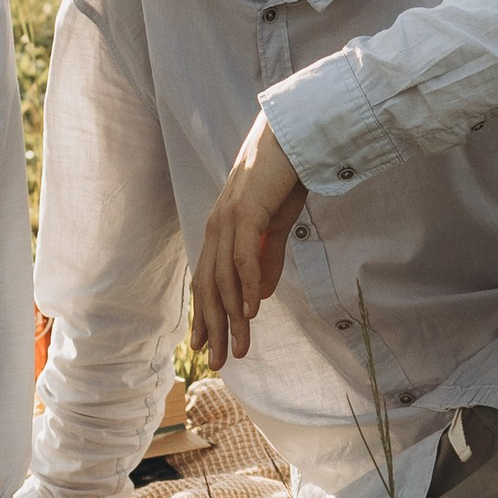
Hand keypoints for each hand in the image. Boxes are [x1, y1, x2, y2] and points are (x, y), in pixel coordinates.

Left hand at [188, 115, 303, 367]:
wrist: (293, 135)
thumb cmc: (285, 177)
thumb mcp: (276, 226)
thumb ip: (268, 259)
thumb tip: (263, 295)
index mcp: (220, 230)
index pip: (207, 280)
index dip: (204, 315)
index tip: (206, 347)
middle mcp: (216, 227)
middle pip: (210, 287)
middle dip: (215, 328)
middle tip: (220, 363)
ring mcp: (228, 218)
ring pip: (225, 278)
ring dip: (233, 316)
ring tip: (241, 347)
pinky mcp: (246, 211)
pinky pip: (244, 256)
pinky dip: (247, 285)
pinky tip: (253, 311)